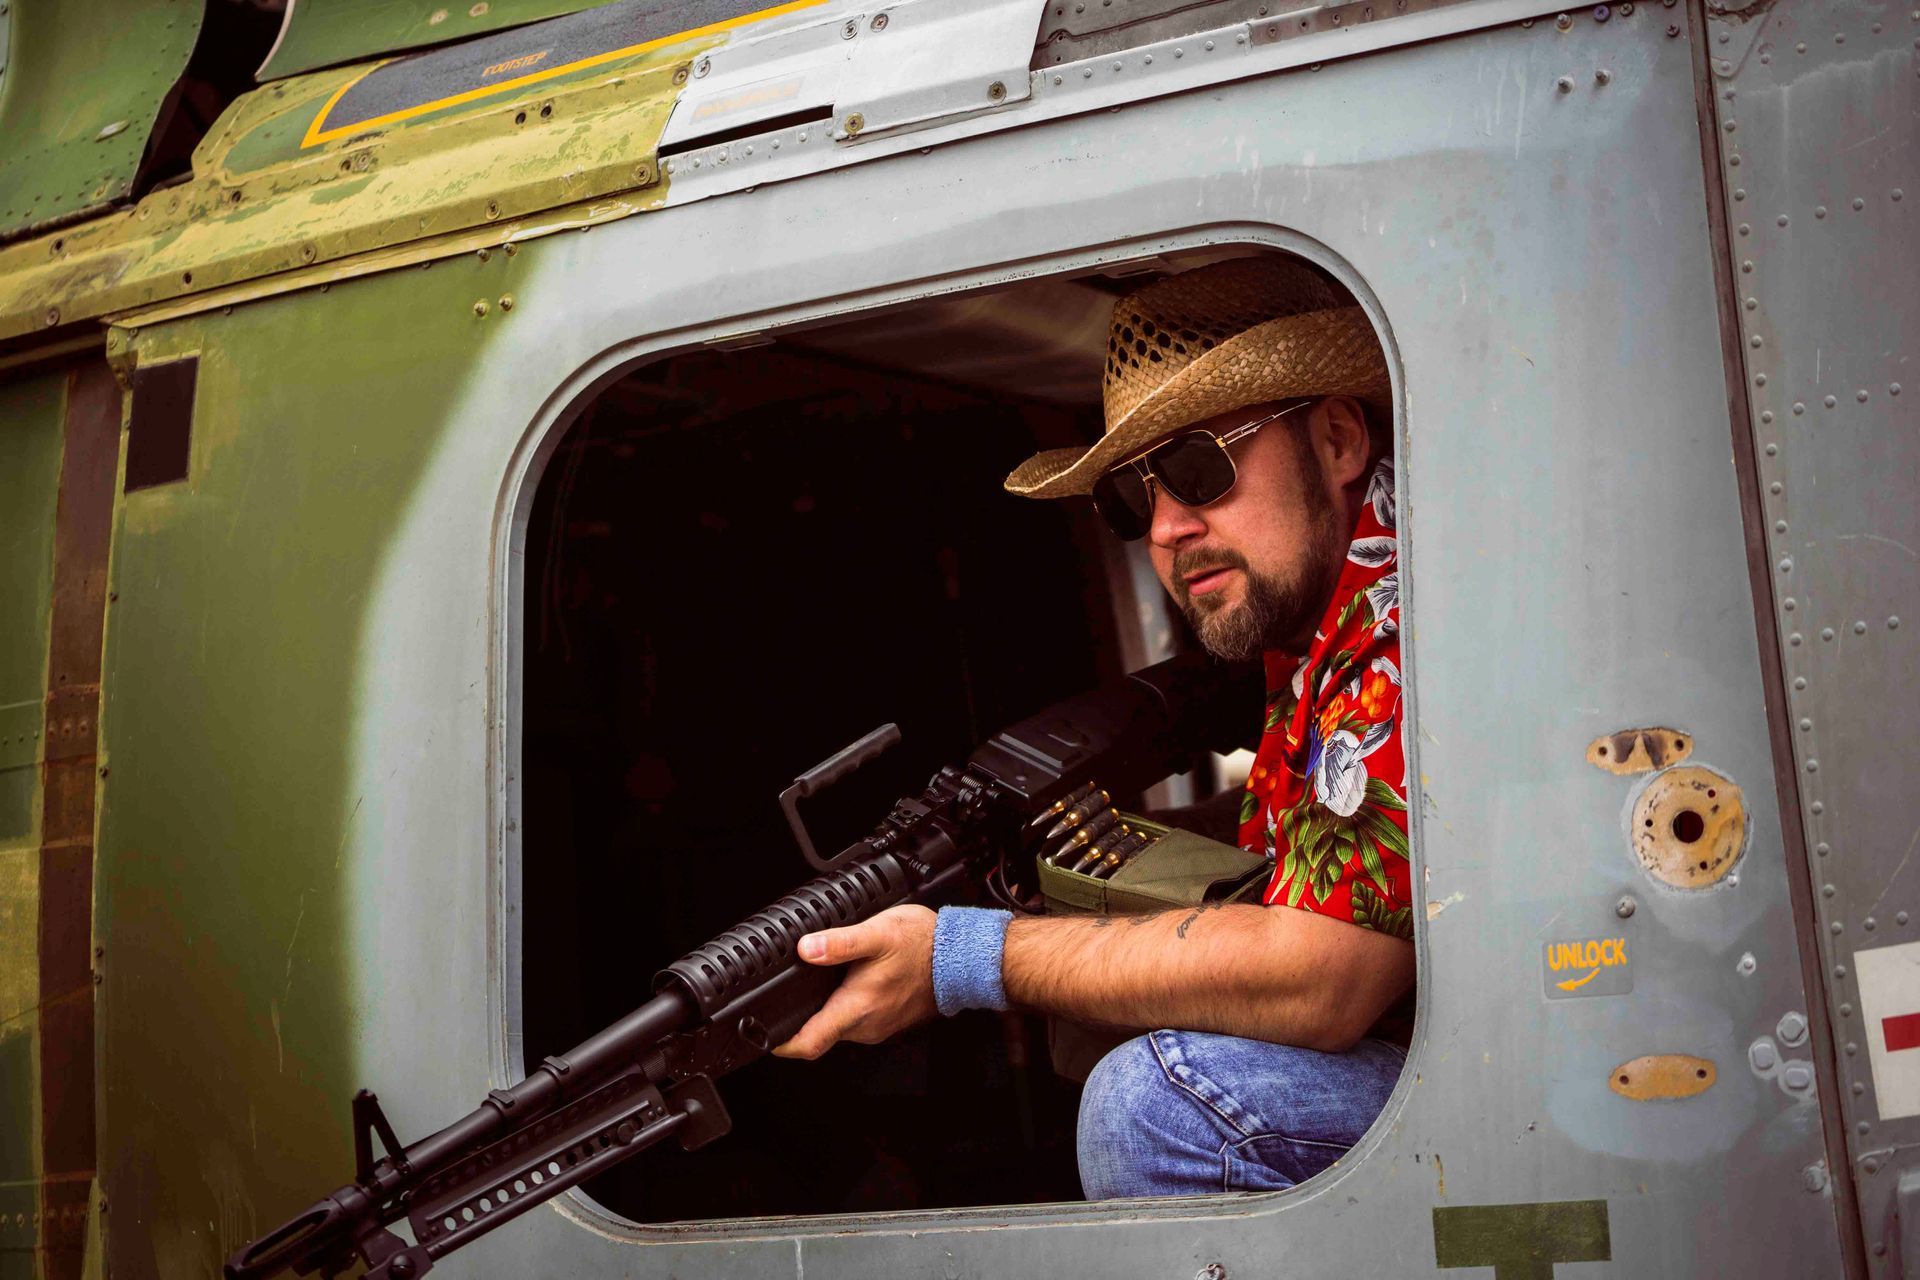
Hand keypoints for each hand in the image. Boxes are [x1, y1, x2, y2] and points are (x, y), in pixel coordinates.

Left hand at [771, 904, 937, 1059]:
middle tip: (791, 989)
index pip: (808, 1044)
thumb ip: (838, 943)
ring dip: (827, 1008)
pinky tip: (851, 981)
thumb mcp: (877, 933)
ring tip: (823, 979)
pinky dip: (847, 1004)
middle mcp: (865, 1025)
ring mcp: (878, 1025)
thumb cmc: (924, 945)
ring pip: (838, 1025)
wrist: (961, 957)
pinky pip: (857, 1019)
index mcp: (856, 1008)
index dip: (780, 1044)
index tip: (763, 1035)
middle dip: (801, 1015)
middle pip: (819, 1033)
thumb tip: (805, 948)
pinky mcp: (887, 1019)